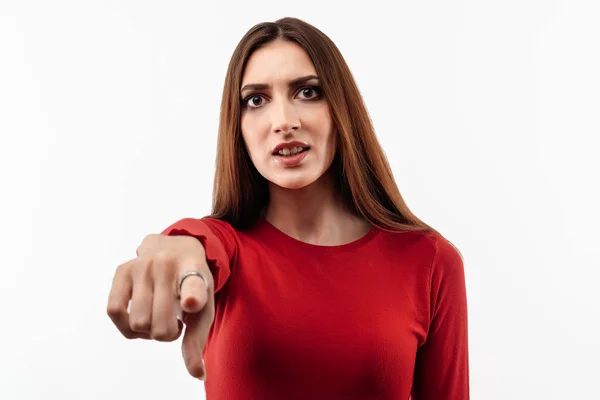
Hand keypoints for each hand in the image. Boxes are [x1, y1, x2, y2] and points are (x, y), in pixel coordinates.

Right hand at [107, 233, 214, 379]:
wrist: (177, 247)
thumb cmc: (194, 286)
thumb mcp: (204, 308)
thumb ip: (197, 341)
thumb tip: (198, 375)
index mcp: (195, 271)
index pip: (193, 285)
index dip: (192, 296)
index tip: (191, 302)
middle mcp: (167, 264)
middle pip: (159, 327)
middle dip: (166, 334)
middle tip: (174, 320)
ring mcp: (142, 264)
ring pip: (137, 324)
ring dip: (147, 330)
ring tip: (159, 313)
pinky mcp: (122, 269)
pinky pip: (114, 311)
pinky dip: (127, 324)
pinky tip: (141, 315)